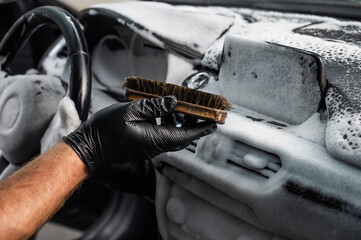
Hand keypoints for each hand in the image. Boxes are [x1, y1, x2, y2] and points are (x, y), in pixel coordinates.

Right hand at [63, 96, 215, 173]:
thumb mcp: (131, 111)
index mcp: (157, 139)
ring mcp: (149, 146)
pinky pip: (161, 133)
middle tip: (202, 110)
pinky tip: (162, 110)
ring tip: (182, 105)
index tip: (215, 123)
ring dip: (180, 120)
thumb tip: (173, 102)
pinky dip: (167, 122)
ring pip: (172, 133)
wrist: (90, 147)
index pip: (187, 134)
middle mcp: (156, 145)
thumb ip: (154, 106)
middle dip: (194, 122)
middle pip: (183, 134)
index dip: (202, 128)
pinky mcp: (143, 144)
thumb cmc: (107, 131)